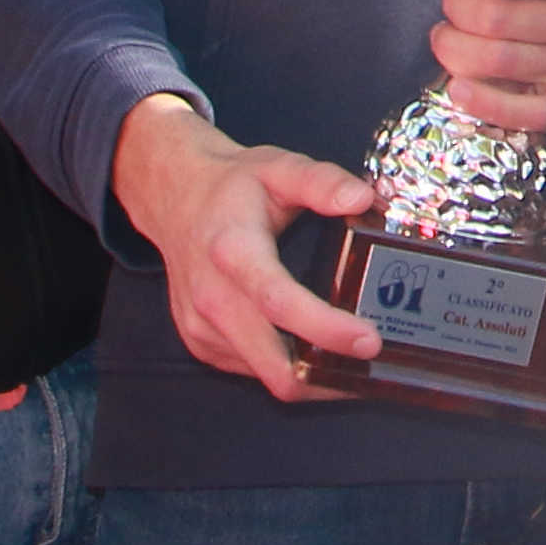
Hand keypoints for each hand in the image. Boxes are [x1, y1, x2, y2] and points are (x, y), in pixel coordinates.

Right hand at [112, 92, 380, 400]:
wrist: (175, 197)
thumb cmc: (231, 187)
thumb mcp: (279, 167)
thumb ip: (322, 182)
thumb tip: (364, 199)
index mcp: (233, 251)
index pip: (279, 302)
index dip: (325, 328)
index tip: (368, 341)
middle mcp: (211, 296)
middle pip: (271, 361)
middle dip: (324, 375)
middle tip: (370, 361)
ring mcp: (200, 325)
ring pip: (263, 375)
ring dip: (307, 376)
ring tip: (347, 358)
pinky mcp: (198, 342)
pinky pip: (249, 371)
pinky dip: (282, 368)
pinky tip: (307, 348)